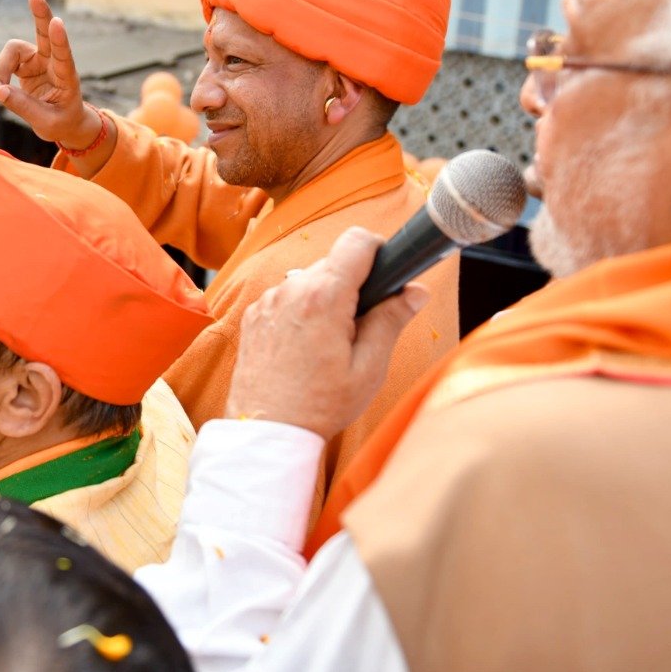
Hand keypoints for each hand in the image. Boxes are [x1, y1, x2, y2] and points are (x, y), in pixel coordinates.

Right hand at [0, 0, 99, 148]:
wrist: (61, 123)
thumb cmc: (61, 122)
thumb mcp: (46, 122)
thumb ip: (24, 107)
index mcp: (66, 76)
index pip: (63, 55)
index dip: (60, 39)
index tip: (57, 22)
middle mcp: (52, 62)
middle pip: (44, 32)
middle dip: (40, 13)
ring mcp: (37, 61)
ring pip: (12, 51)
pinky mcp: (23, 66)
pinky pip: (2, 64)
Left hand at [227, 228, 430, 439]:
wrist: (267, 430)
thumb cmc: (319, 405)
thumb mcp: (369, 368)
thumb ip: (391, 321)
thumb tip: (415, 291)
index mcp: (322, 297)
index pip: (357, 241)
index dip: (379, 252)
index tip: (386, 276)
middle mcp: (290, 289)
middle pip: (334, 263)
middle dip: (353, 286)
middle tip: (360, 328)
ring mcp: (268, 300)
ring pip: (309, 280)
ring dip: (326, 299)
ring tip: (330, 343)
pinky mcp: (254, 314)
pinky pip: (287, 297)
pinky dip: (302, 311)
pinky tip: (305, 347)